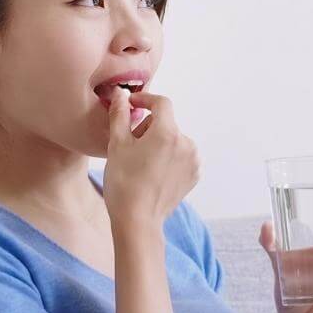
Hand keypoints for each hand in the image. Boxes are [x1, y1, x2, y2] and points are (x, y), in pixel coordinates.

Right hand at [102, 87, 200, 228]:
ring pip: (174, 139)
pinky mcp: (195, 174)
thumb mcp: (117, 144)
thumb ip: (120, 114)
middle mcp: (187, 144)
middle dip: (148, 128)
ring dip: (159, 143)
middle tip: (130, 145)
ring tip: (142, 162)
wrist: (138, 219)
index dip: (145, 100)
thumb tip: (120, 93)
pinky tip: (154, 172)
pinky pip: (181, 155)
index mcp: (168, 133)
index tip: (132, 104)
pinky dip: (169, 157)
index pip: (161, 103)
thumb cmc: (124, 182)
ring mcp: (194, 160)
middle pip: (166, 123)